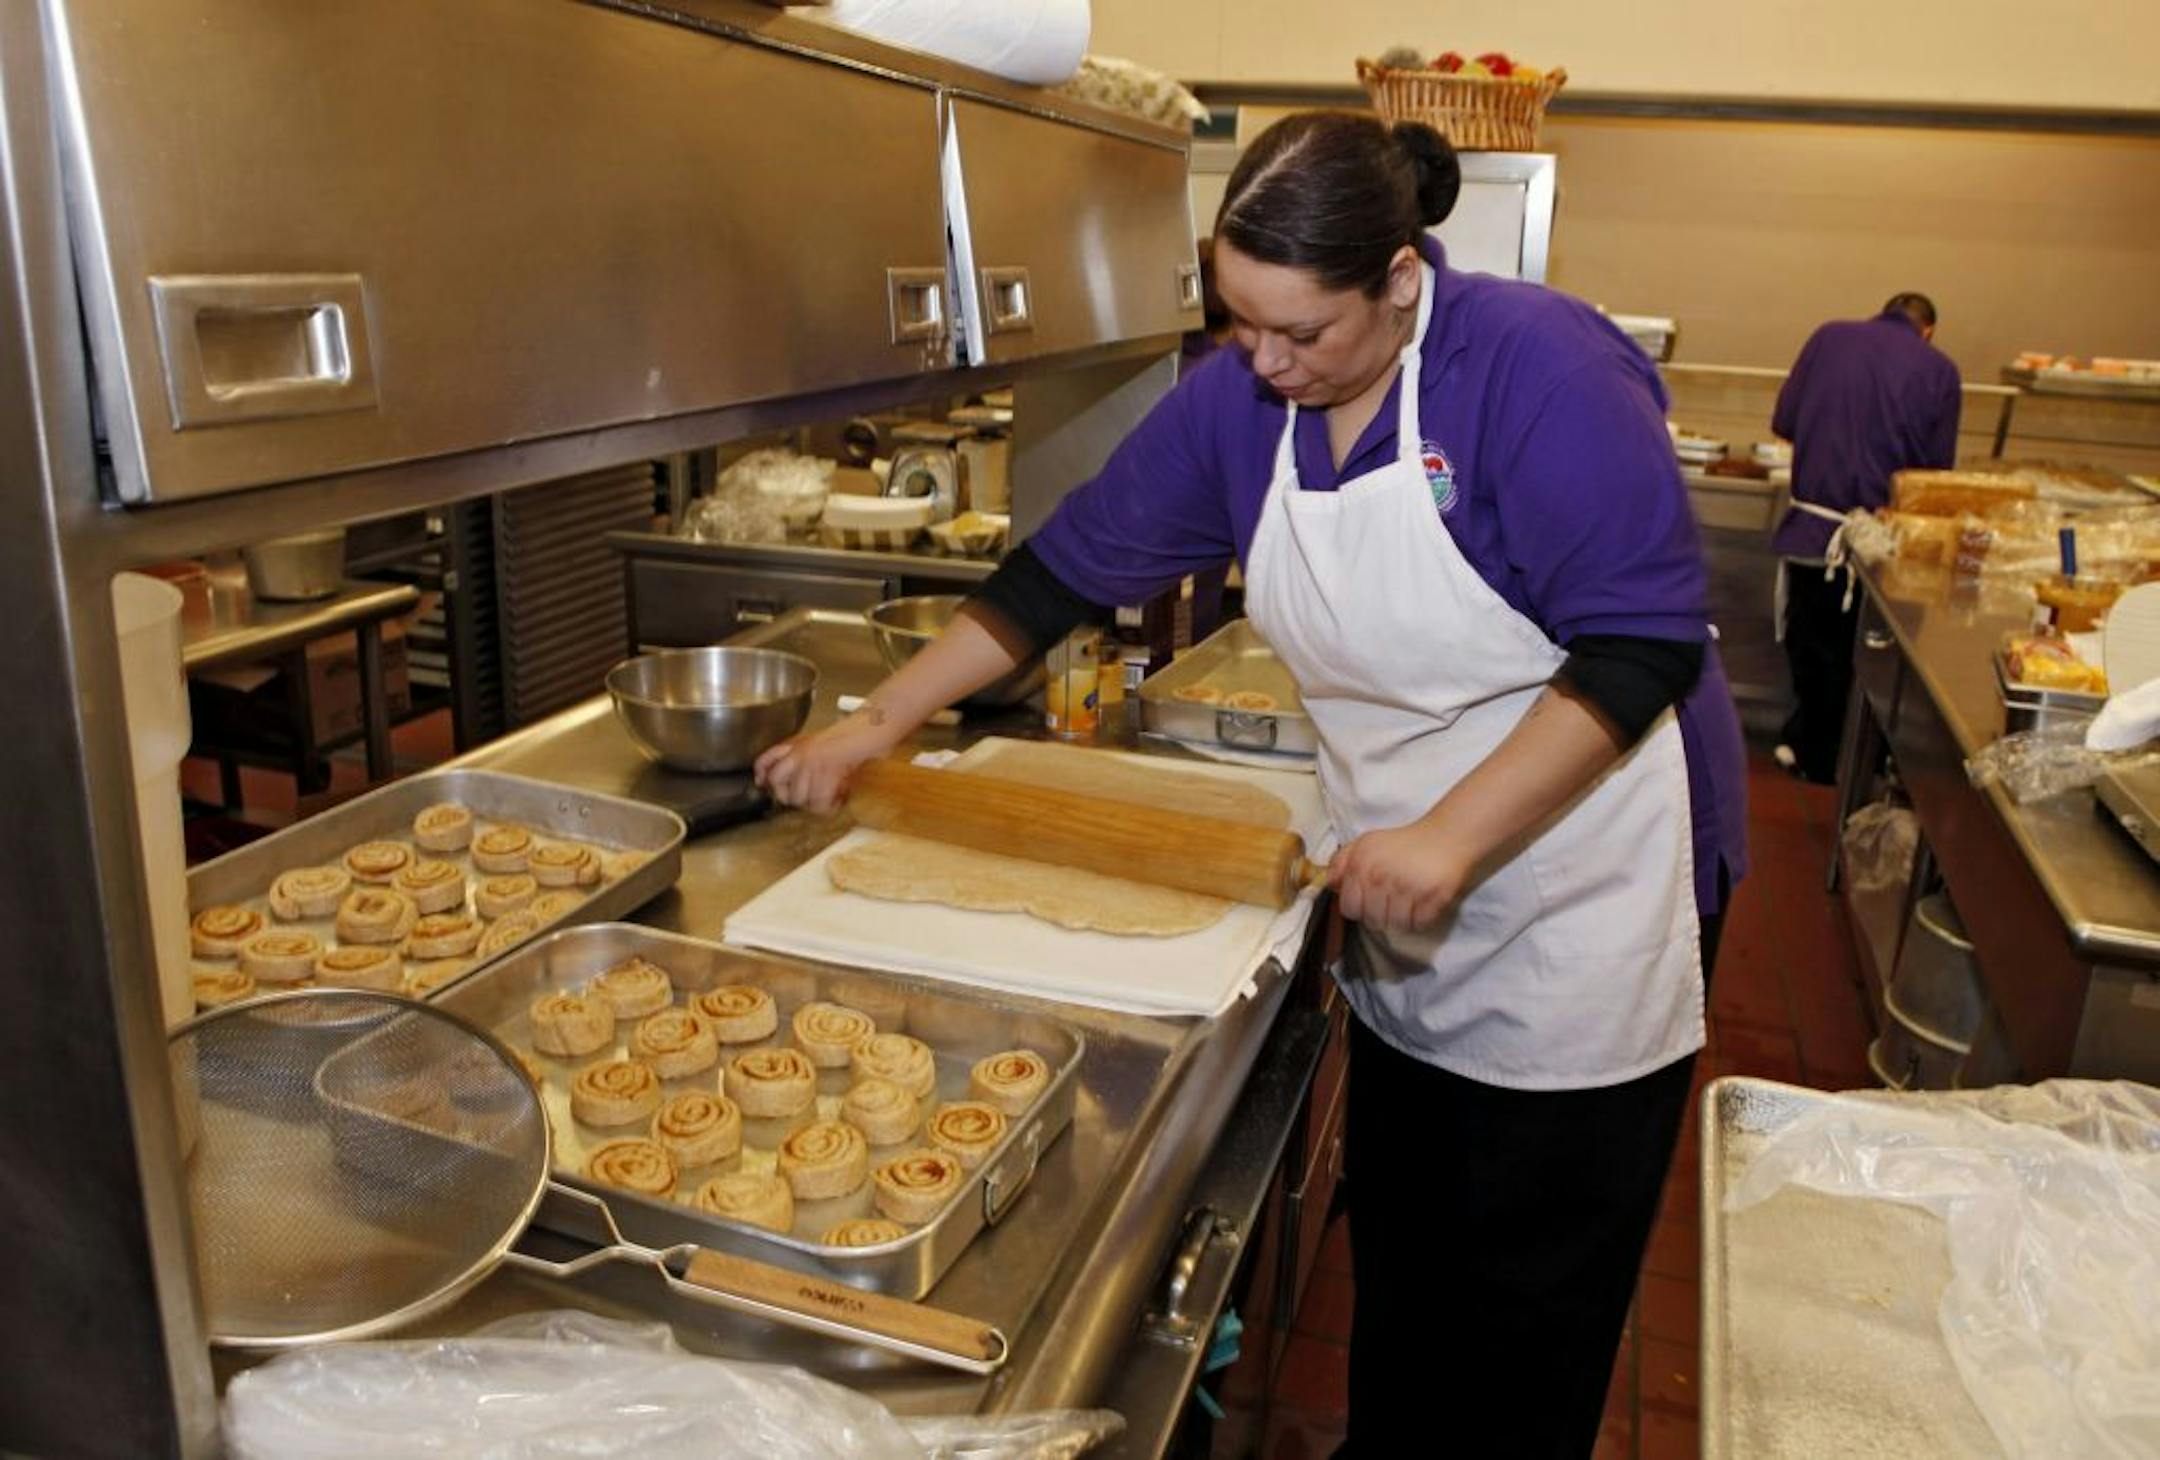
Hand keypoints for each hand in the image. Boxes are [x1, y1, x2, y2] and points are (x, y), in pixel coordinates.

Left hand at [753, 710, 901, 814]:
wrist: (876, 726)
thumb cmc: (857, 734)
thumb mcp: (822, 744)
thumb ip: (804, 758)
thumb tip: (792, 783)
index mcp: (797, 746)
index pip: (765, 763)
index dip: (763, 778)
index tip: (766, 785)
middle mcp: (800, 754)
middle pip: (784, 792)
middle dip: (802, 800)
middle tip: (820, 794)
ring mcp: (812, 762)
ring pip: (803, 801)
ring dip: (820, 803)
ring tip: (835, 793)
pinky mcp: (828, 771)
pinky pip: (821, 803)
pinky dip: (833, 805)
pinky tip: (842, 796)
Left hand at [1327, 820, 1470, 932]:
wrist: (1447, 836)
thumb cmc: (1403, 843)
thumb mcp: (1366, 844)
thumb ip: (1341, 863)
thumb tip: (1332, 886)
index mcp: (1361, 863)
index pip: (1349, 908)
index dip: (1359, 907)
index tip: (1371, 899)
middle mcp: (1380, 875)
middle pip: (1372, 921)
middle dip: (1380, 915)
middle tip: (1393, 900)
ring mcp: (1407, 887)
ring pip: (1394, 926)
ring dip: (1401, 918)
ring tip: (1408, 902)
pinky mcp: (1432, 897)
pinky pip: (1417, 925)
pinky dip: (1420, 919)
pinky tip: (1423, 903)